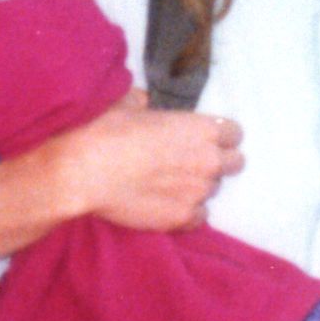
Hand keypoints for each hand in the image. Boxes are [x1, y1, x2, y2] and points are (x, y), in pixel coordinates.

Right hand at [57, 91, 243, 231]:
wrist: (84, 171)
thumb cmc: (107, 130)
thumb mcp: (128, 104)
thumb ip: (146, 104)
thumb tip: (142, 102)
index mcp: (202, 129)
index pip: (234, 133)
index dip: (219, 136)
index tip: (204, 139)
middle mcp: (208, 161)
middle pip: (235, 163)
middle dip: (218, 162)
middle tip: (192, 163)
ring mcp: (198, 193)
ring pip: (213, 190)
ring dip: (197, 186)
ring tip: (170, 185)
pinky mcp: (182, 219)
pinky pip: (198, 217)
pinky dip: (187, 212)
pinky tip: (166, 205)